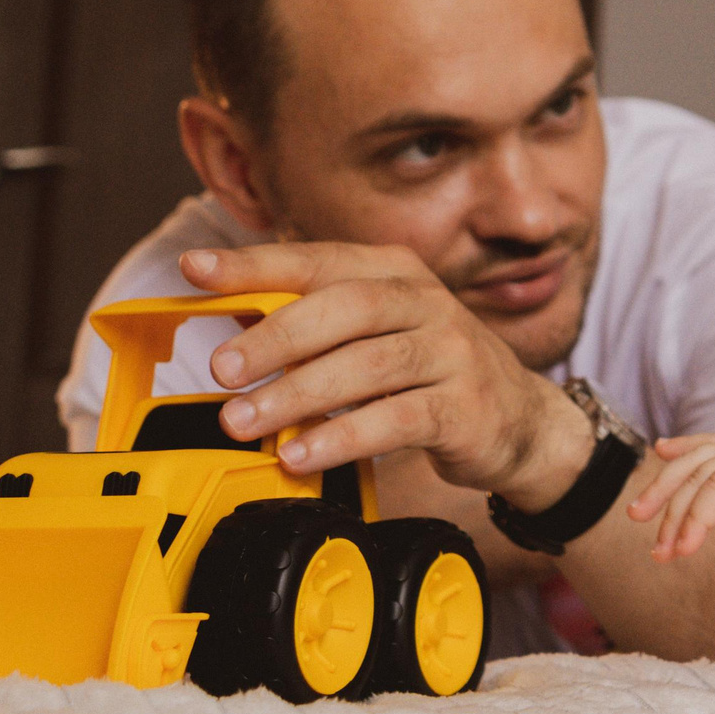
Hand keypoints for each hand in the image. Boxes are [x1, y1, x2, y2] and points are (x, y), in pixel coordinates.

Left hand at [181, 242, 588, 506]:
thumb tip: (227, 319)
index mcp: (395, 272)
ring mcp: (451, 351)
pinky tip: (301, 454)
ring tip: (244, 421)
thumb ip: (315, 323)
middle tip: (221, 370)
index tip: (195, 270)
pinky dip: (343, 437)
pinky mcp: (465, 406)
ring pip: (368, 364)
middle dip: (276, 337)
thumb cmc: (431, 372)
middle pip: (346, 306)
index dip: (254, 264)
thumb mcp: (376, 333)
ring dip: (298, 394)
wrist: (519, 421)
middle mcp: (426, 301)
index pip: (317, 259)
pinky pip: (398, 419)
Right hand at [626, 422, 714, 564]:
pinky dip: (683, 448)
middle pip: (698, 478)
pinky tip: (660, 451)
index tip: (680, 553)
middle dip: (673, 515)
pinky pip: (708, 442)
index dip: (694, 521)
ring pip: (694, 459)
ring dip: (665, 486)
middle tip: (658, 555)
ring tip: (636, 514)